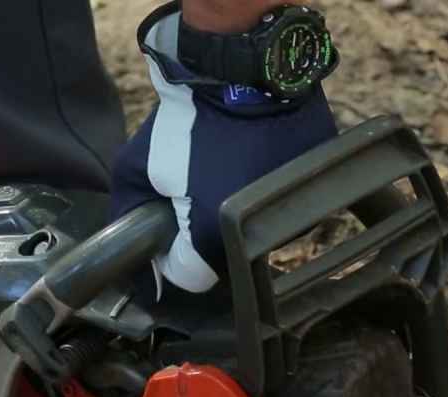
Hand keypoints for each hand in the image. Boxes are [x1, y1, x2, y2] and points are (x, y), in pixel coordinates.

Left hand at [109, 4, 336, 296]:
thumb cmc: (187, 119)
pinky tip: (257, 155)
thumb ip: (131, 215)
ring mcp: (296, 209)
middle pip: (225, 255)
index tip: (167, 228)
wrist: (242, 68)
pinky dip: (271, 184)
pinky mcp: (316, 182)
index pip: (189, 277)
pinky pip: (288, 198)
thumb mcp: (138, 168)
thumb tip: (134, 250)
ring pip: (261, 229)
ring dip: (242, 210)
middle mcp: (259, 238)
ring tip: (229, 167)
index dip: (172, 255)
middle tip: (197, 188)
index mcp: (212, 240)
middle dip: (206, 231)